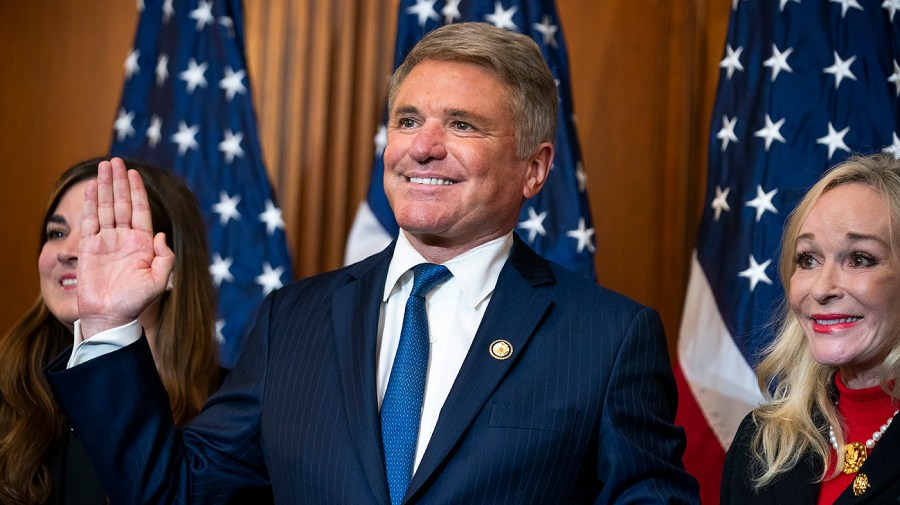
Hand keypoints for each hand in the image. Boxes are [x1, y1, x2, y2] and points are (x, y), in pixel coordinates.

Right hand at [77, 158, 174, 338]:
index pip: (140, 210)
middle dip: (118, 182)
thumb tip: (162, 234)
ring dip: (103, 187)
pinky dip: (90, 204)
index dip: (136, 191)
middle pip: (121, 203)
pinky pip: (90, 221)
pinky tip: (90, 188)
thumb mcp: (160, 280)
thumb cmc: (136, 301)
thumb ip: (166, 257)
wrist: (111, 316)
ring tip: (102, 166)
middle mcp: (124, 238)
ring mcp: (106, 241)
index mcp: (143, 243)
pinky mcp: (89, 248)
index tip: (133, 173)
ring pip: (105, 207)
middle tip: (115, 160)